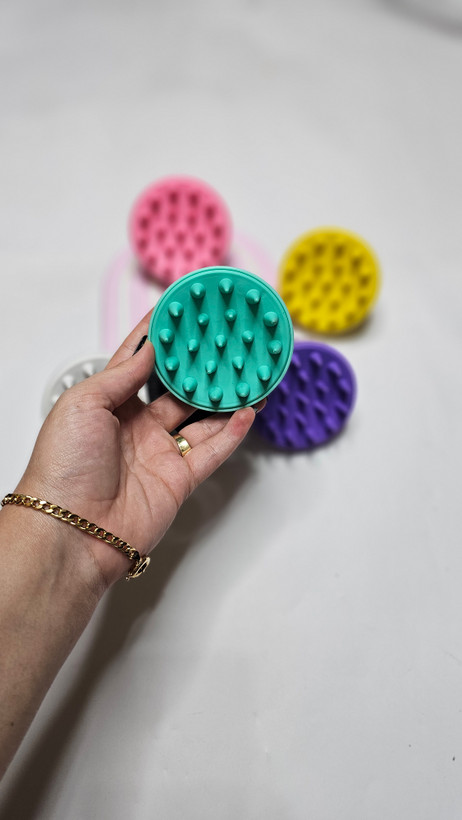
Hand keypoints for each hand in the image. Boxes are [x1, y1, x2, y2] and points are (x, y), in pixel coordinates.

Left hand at [16, 312, 263, 585]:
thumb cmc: (63, 468)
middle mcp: (136, 427)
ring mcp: (159, 453)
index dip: (162, 338)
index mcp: (108, 405)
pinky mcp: (178, 480)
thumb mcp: (83, 404)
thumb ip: (122, 374)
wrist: (71, 531)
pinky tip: (247, 412)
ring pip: (202, 419)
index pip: (140, 362)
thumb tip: (150, 346)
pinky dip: (232, 433)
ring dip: (225, 398)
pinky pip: (212, 451)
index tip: (184, 313)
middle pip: (178, 389)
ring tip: (248, 374)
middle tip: (226, 343)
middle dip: (201, 367)